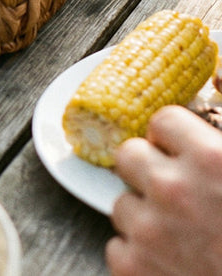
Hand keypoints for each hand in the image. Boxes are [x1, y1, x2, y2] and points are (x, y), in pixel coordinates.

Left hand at [107, 106, 221, 275]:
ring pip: (121, 203)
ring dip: (145, 216)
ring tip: (182, 234)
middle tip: (178, 193)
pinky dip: (139, 257)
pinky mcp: (135, 271)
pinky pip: (117, 249)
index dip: (175, 138)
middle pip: (129, 155)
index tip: (187, 154)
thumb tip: (219, 72)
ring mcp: (150, 232)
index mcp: (210, 159)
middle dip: (149, 170)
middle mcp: (174, 189)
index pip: (162, 120)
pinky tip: (172, 263)